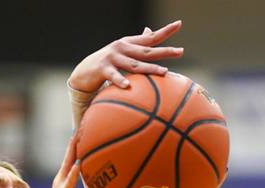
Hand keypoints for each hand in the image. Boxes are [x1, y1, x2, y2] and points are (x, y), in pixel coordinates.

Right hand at [44, 136, 96, 187]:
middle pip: (69, 157)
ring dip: (73, 150)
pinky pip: (70, 180)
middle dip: (75, 142)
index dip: (77, 148)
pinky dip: (75, 170)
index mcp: (65, 181)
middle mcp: (61, 180)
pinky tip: (80, 161)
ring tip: (78, 136)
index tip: (83, 134)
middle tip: (81, 126)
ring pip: (68, 163)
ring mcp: (61, 185)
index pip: (72, 160)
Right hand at [68, 21, 183, 92]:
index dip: (165, 31)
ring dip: (150, 68)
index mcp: (129, 43)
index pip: (150, 37)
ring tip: (163, 72)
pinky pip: (113, 76)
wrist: (84, 71)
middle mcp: (122, 47)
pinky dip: (120, 81)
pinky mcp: (102, 69)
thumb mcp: (123, 51)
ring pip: (134, 64)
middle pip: (147, 50)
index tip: (179, 24)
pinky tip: (128, 86)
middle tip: (180, 52)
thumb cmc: (108, 62)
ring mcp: (112, 57)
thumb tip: (150, 31)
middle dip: (164, 51)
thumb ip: (137, 43)